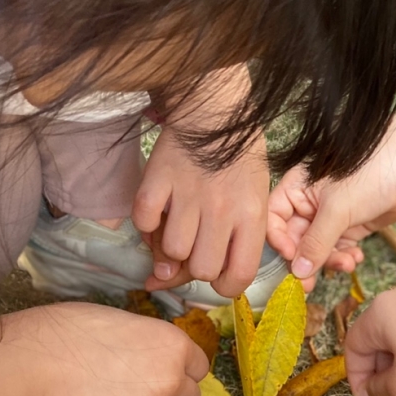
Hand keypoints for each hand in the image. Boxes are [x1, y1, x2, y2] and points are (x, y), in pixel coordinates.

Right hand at [0, 303, 208, 395]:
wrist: (35, 359)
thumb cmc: (74, 331)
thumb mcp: (130, 323)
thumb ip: (156, 346)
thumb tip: (165, 361)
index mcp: (175, 347)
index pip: (199, 368)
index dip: (180, 370)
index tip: (162, 370)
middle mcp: (171, 381)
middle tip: (135, 387)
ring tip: (106, 394)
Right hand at [133, 65, 270, 298]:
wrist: (215, 108)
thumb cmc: (239, 159)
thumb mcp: (253, 200)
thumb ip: (232, 242)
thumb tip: (184, 276)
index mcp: (252, 216)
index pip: (239, 276)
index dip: (225, 287)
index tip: (217, 277)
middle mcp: (222, 210)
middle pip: (202, 270)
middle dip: (195, 267)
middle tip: (195, 248)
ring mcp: (189, 195)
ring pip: (172, 252)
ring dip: (169, 247)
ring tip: (175, 228)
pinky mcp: (158, 179)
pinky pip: (143, 222)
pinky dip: (145, 224)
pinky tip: (157, 212)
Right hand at [268, 113, 395, 289]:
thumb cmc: (371, 171)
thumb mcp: (338, 208)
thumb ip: (316, 242)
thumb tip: (298, 272)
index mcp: (298, 187)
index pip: (274, 218)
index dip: (279, 241)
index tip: (291, 259)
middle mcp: (311, 202)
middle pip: (297, 239)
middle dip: (305, 261)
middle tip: (309, 285)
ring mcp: (334, 215)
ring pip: (320, 248)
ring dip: (329, 261)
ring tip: (346, 264)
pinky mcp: (355, 225)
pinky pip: (341, 248)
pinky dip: (345, 257)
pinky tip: (356, 258)